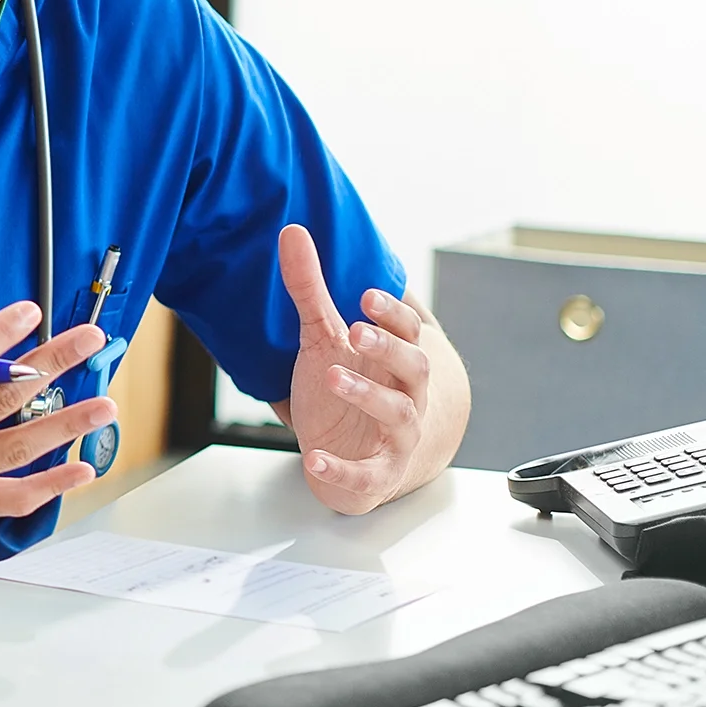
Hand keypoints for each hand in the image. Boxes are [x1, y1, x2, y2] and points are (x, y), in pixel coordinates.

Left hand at [278, 223, 432, 513]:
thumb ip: (309, 290)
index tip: (365, 295)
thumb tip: (292, 231)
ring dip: (367, 395)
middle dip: (388, 348)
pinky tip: (314, 460)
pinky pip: (365, 475)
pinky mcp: (377, 474)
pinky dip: (341, 469)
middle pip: (414, 368)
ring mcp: (397, 437)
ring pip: (398, 414)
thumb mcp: (322, 339)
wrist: (356, 460)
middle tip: (356, 330)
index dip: (391, 314)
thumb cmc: (343, 392)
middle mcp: (407, 396)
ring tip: (332, 376)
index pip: (407, 333)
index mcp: (396, 361)